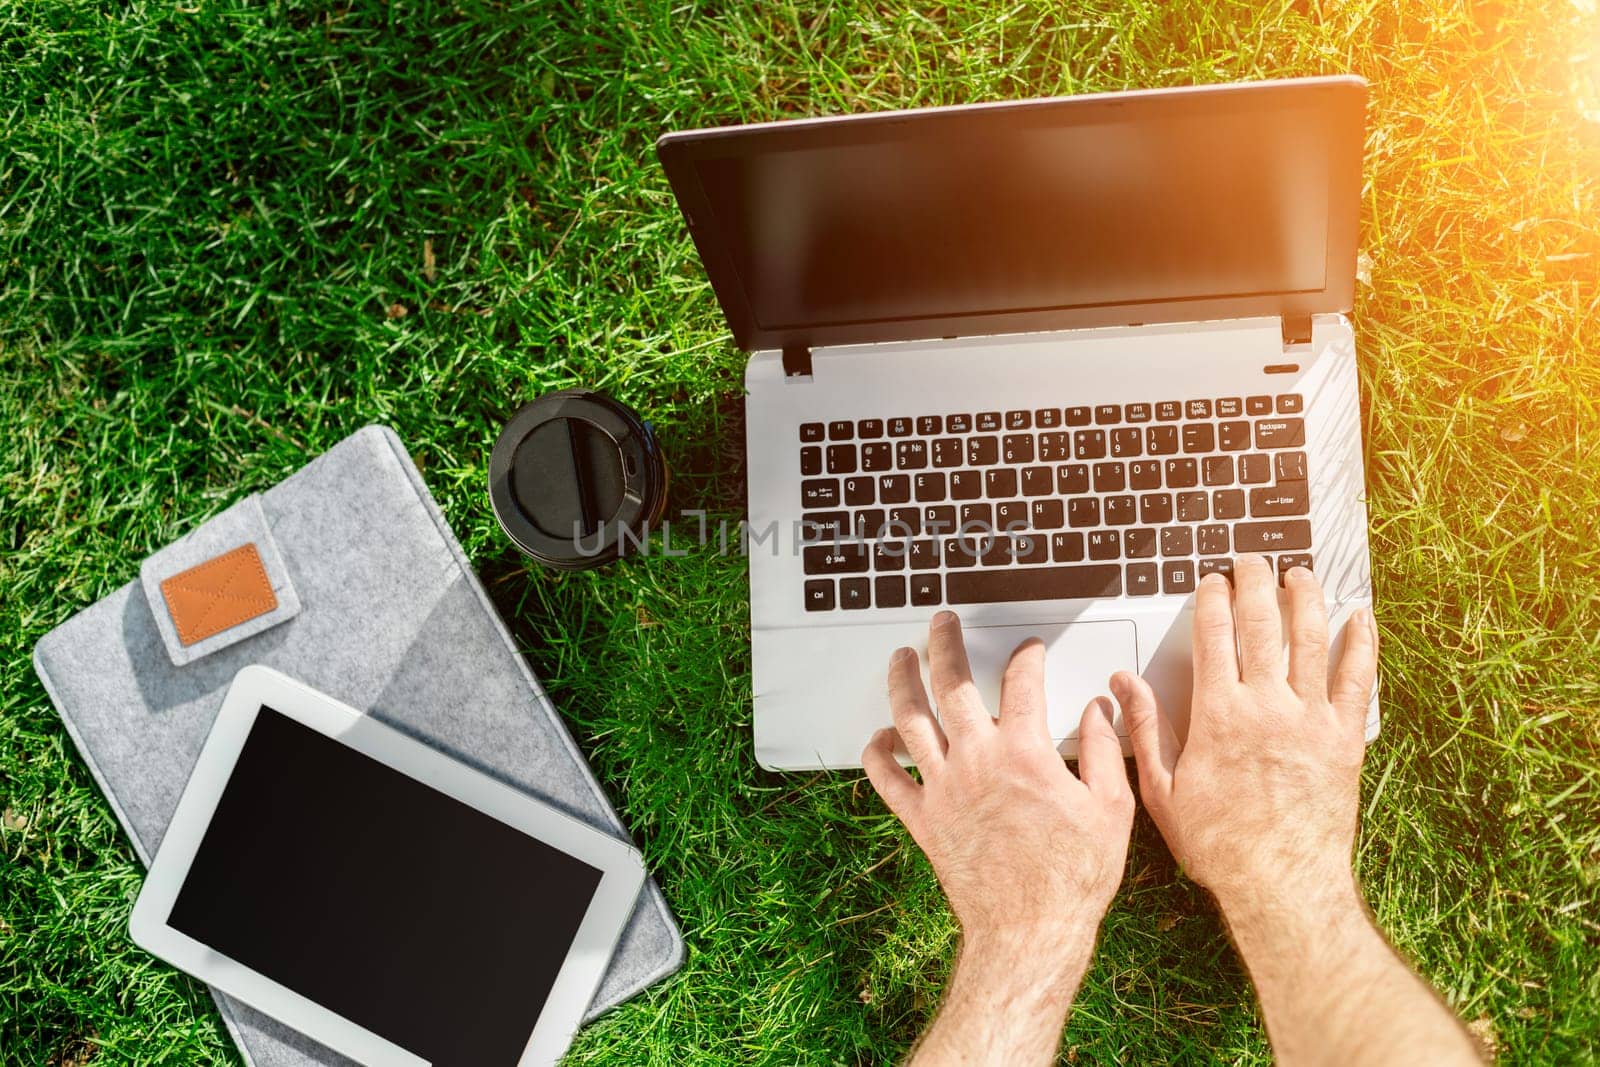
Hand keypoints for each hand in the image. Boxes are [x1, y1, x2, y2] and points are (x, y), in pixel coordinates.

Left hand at [862, 610, 1134, 990]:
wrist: (1031, 931)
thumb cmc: (1073, 877)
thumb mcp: (1111, 808)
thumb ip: (1103, 750)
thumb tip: (1100, 709)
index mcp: (1025, 753)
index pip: (1022, 682)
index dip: (1026, 657)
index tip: (1028, 649)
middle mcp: (976, 761)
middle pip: (952, 684)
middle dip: (944, 644)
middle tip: (941, 623)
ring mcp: (943, 789)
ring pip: (910, 720)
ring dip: (902, 682)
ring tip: (900, 658)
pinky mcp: (923, 820)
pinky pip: (888, 780)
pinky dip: (877, 755)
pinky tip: (877, 737)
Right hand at [1112, 555, 1377, 913]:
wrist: (1280, 884)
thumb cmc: (1219, 844)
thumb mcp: (1161, 790)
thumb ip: (1143, 728)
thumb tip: (1122, 684)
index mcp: (1217, 715)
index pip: (1213, 636)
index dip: (1212, 599)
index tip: (1211, 580)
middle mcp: (1265, 706)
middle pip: (1261, 624)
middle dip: (1254, 583)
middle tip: (1252, 560)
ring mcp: (1309, 719)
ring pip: (1311, 639)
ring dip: (1305, 598)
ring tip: (1300, 573)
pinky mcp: (1343, 739)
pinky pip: (1357, 679)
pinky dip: (1361, 644)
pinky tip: (1361, 618)